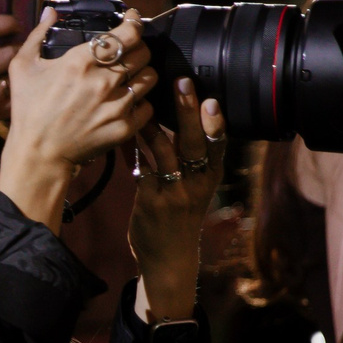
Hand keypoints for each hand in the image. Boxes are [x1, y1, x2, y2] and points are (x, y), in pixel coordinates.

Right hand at [0, 11, 155, 230]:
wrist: (38, 153)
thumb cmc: (28, 109)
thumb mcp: (22, 67)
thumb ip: (38, 34)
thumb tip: (50, 12)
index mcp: (81, 61)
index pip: (127, 33)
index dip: (135, 22)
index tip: (133, 20)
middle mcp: (104, 81)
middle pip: (143, 52)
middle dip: (138, 48)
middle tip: (129, 51)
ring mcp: (116, 105)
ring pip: (150, 77)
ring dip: (142, 73)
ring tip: (130, 76)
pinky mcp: (124, 127)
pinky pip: (148, 106)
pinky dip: (141, 102)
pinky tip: (127, 101)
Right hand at [0, 16, 18, 149]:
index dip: (7, 22)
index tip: (12, 24)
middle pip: (9, 49)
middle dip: (18, 46)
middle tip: (20, 45)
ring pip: (16, 72)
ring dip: (18, 68)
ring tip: (16, 67)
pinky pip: (15, 94)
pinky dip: (16, 90)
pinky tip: (12, 89)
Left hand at [129, 77, 227, 321]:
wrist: (169, 259)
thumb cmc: (181, 217)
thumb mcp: (196, 190)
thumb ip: (190, 160)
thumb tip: (180, 120)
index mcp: (210, 179)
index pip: (218, 147)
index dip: (216, 124)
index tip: (212, 100)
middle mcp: (196, 186)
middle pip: (194, 144)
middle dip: (188, 112)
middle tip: (182, 83)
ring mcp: (174, 195)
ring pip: (165, 152)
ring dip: (152, 125)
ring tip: (141, 102)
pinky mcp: (150, 203)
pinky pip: (140, 169)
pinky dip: (132, 148)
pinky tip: (124, 131)